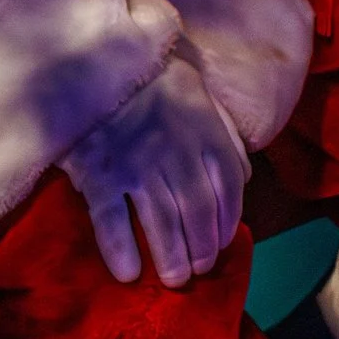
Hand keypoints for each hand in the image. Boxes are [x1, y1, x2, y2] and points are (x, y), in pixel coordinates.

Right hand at [60, 52, 249, 289]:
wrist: (95, 59)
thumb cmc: (151, 81)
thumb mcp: (198, 96)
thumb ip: (224, 136)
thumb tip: (244, 177)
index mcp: (203, 132)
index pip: (227, 186)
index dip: (228, 221)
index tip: (222, 245)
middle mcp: (176, 152)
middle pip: (197, 210)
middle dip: (201, 247)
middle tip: (197, 271)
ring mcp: (136, 164)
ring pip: (161, 220)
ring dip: (171, 255)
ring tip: (175, 280)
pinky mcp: (98, 173)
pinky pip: (111, 219)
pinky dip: (121, 249)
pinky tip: (129, 273)